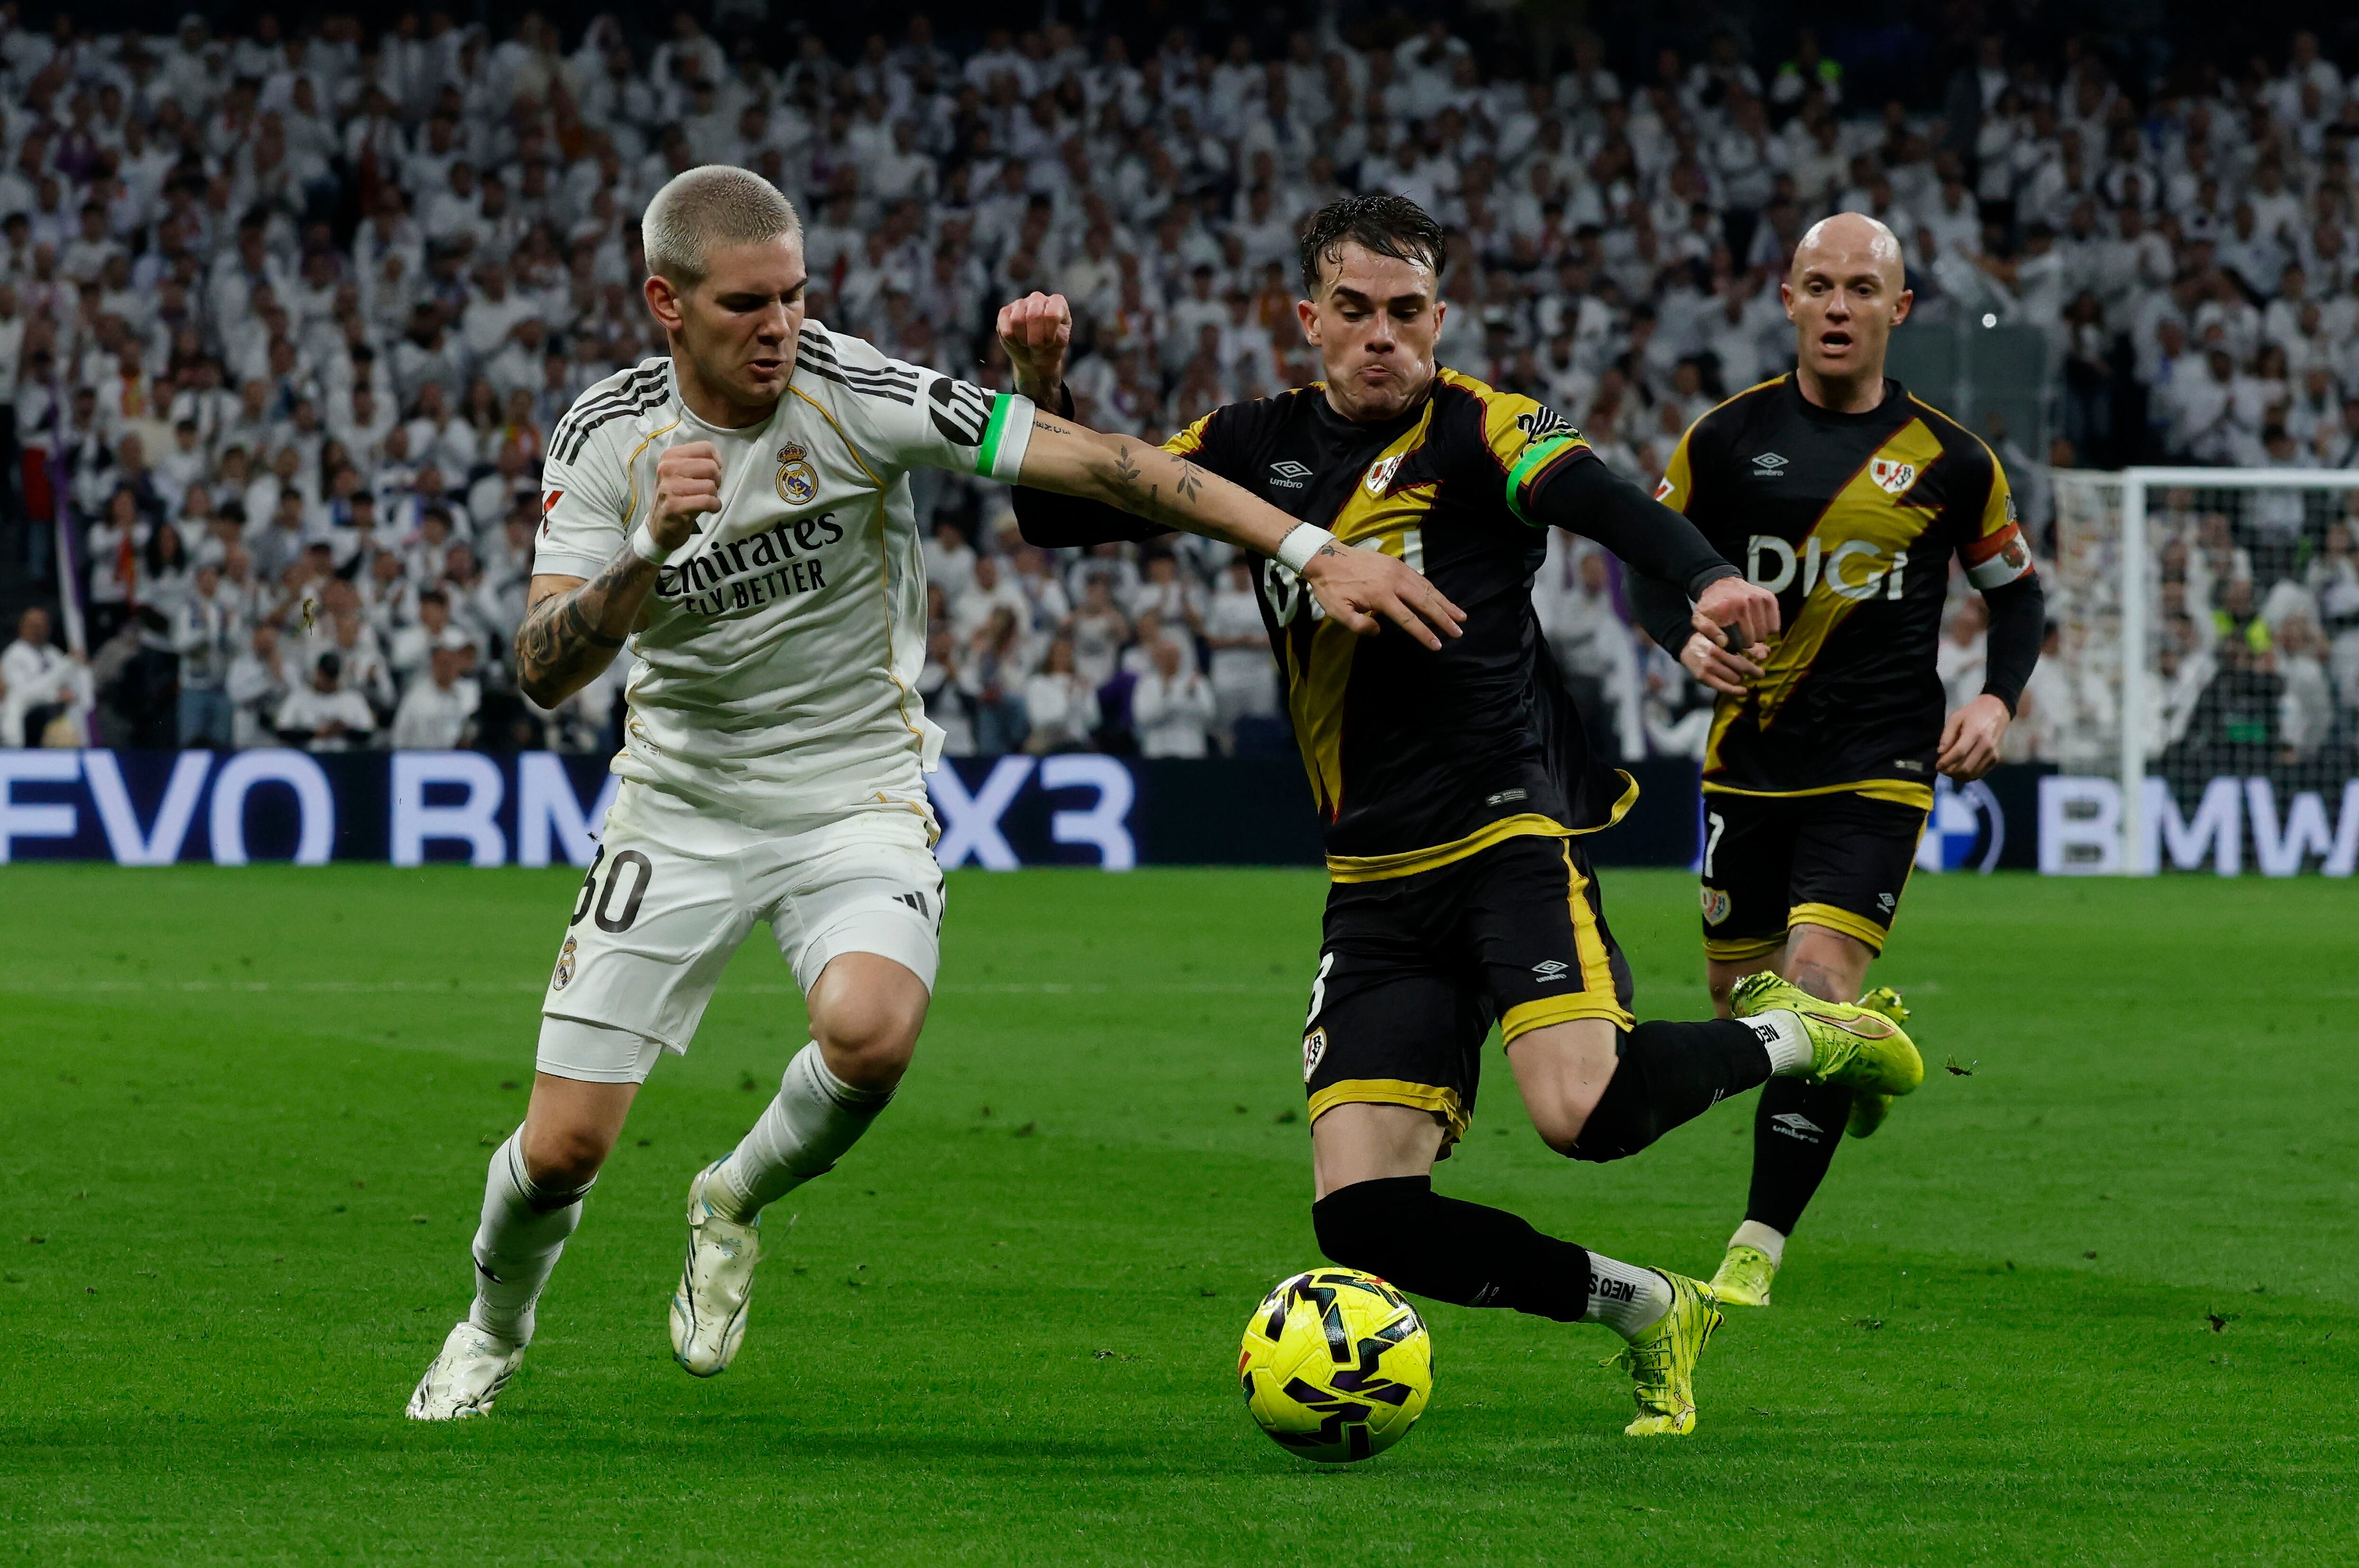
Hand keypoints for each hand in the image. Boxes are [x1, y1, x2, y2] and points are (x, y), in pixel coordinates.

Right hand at [651, 440, 721, 549]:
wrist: (661, 524)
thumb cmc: (678, 495)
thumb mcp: (684, 473)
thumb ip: (699, 461)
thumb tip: (718, 462)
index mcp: (670, 456)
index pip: (706, 448)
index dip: (716, 461)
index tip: (712, 474)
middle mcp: (667, 468)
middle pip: (711, 467)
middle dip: (716, 480)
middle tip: (708, 490)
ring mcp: (669, 487)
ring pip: (710, 486)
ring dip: (714, 495)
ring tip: (704, 500)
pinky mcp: (674, 505)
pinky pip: (707, 501)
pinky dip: (714, 506)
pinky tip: (709, 509)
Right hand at [996, 291, 1071, 404]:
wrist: (1036, 359)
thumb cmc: (1051, 350)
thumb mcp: (1058, 344)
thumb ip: (1054, 335)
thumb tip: (1043, 334)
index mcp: (1056, 303)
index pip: (1052, 310)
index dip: (1049, 331)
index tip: (1050, 343)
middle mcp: (1038, 299)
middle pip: (1034, 312)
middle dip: (1036, 337)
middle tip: (1038, 347)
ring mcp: (1020, 304)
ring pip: (1017, 318)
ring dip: (1023, 338)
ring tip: (1028, 345)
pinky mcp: (1004, 313)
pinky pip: (1004, 324)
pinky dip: (1010, 338)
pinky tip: (1016, 343)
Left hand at [1299, 542, 1465, 649]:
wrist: (1327, 557)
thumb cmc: (1331, 588)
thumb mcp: (1337, 611)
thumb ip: (1358, 624)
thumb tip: (1379, 631)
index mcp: (1380, 595)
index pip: (1408, 619)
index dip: (1424, 633)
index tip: (1437, 645)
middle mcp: (1394, 581)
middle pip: (1425, 602)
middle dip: (1444, 618)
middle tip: (1459, 632)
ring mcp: (1398, 570)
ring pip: (1427, 588)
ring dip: (1445, 603)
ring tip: (1460, 616)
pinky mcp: (1397, 563)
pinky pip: (1421, 578)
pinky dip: (1434, 590)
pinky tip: (1442, 599)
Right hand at [1679, 630, 1762, 696]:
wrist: (1685, 644)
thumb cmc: (1708, 638)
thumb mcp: (1723, 636)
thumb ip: (1742, 644)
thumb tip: (1766, 652)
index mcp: (1719, 646)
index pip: (1740, 661)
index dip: (1753, 668)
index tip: (1762, 673)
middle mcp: (1713, 658)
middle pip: (1739, 670)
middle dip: (1750, 673)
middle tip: (1757, 674)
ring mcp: (1707, 669)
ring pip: (1733, 679)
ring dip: (1739, 678)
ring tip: (1739, 675)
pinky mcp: (1703, 678)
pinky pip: (1722, 687)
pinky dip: (1734, 690)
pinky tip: (1742, 691)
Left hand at [1694, 575, 1778, 648]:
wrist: (1720, 584)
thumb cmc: (1710, 606)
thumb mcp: (1700, 618)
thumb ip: (1708, 631)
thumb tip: (1724, 643)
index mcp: (1732, 607)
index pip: (1744, 639)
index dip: (1740, 646)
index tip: (1734, 644)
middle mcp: (1749, 601)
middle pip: (1758, 637)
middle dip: (1750, 641)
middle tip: (1742, 637)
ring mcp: (1761, 598)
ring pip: (1768, 632)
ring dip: (1759, 635)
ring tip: (1749, 631)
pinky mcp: (1770, 598)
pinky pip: (1776, 624)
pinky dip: (1768, 628)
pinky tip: (1757, 625)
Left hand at [1937, 693, 2010, 780]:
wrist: (1996, 711)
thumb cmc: (1973, 713)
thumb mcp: (1956, 718)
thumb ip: (1947, 735)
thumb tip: (1940, 752)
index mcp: (1975, 732)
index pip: (1959, 753)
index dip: (1946, 762)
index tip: (1937, 766)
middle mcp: (1986, 745)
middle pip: (1966, 767)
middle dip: (1950, 772)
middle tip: (1942, 770)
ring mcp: (1992, 753)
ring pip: (1973, 773)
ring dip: (1958, 776)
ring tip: (1949, 771)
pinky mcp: (1996, 758)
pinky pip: (1981, 773)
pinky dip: (1969, 776)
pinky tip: (1960, 773)